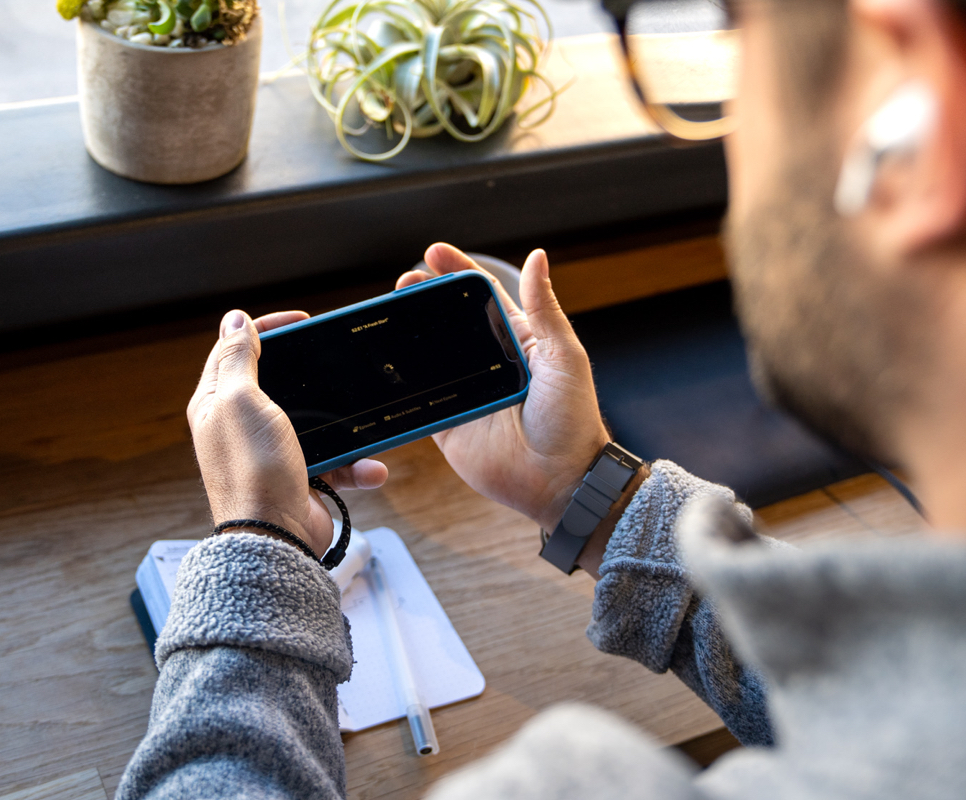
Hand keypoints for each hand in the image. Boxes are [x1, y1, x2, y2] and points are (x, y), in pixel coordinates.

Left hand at [187, 309, 388, 554]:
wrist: (276, 538)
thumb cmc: (252, 469)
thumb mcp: (242, 401)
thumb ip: (239, 359)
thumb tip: (234, 319)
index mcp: (217, 403)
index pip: (237, 349)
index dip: (267, 328)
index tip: (303, 321)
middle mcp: (241, 425)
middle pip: (280, 381)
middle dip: (311, 373)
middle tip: (336, 362)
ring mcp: (273, 452)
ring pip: (316, 421)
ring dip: (345, 426)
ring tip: (364, 424)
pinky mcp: (302, 476)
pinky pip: (336, 460)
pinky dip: (356, 465)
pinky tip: (370, 469)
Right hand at [396, 244, 609, 530]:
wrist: (561, 482)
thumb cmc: (573, 420)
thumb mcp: (565, 357)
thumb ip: (545, 310)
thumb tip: (539, 257)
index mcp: (520, 341)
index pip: (484, 296)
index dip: (459, 271)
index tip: (434, 252)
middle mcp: (490, 363)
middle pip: (450, 321)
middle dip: (426, 297)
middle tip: (404, 280)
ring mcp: (467, 392)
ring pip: (430, 355)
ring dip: (408, 332)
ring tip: (389, 310)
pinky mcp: (448, 424)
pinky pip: (420, 397)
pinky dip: (401, 380)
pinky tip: (382, 359)